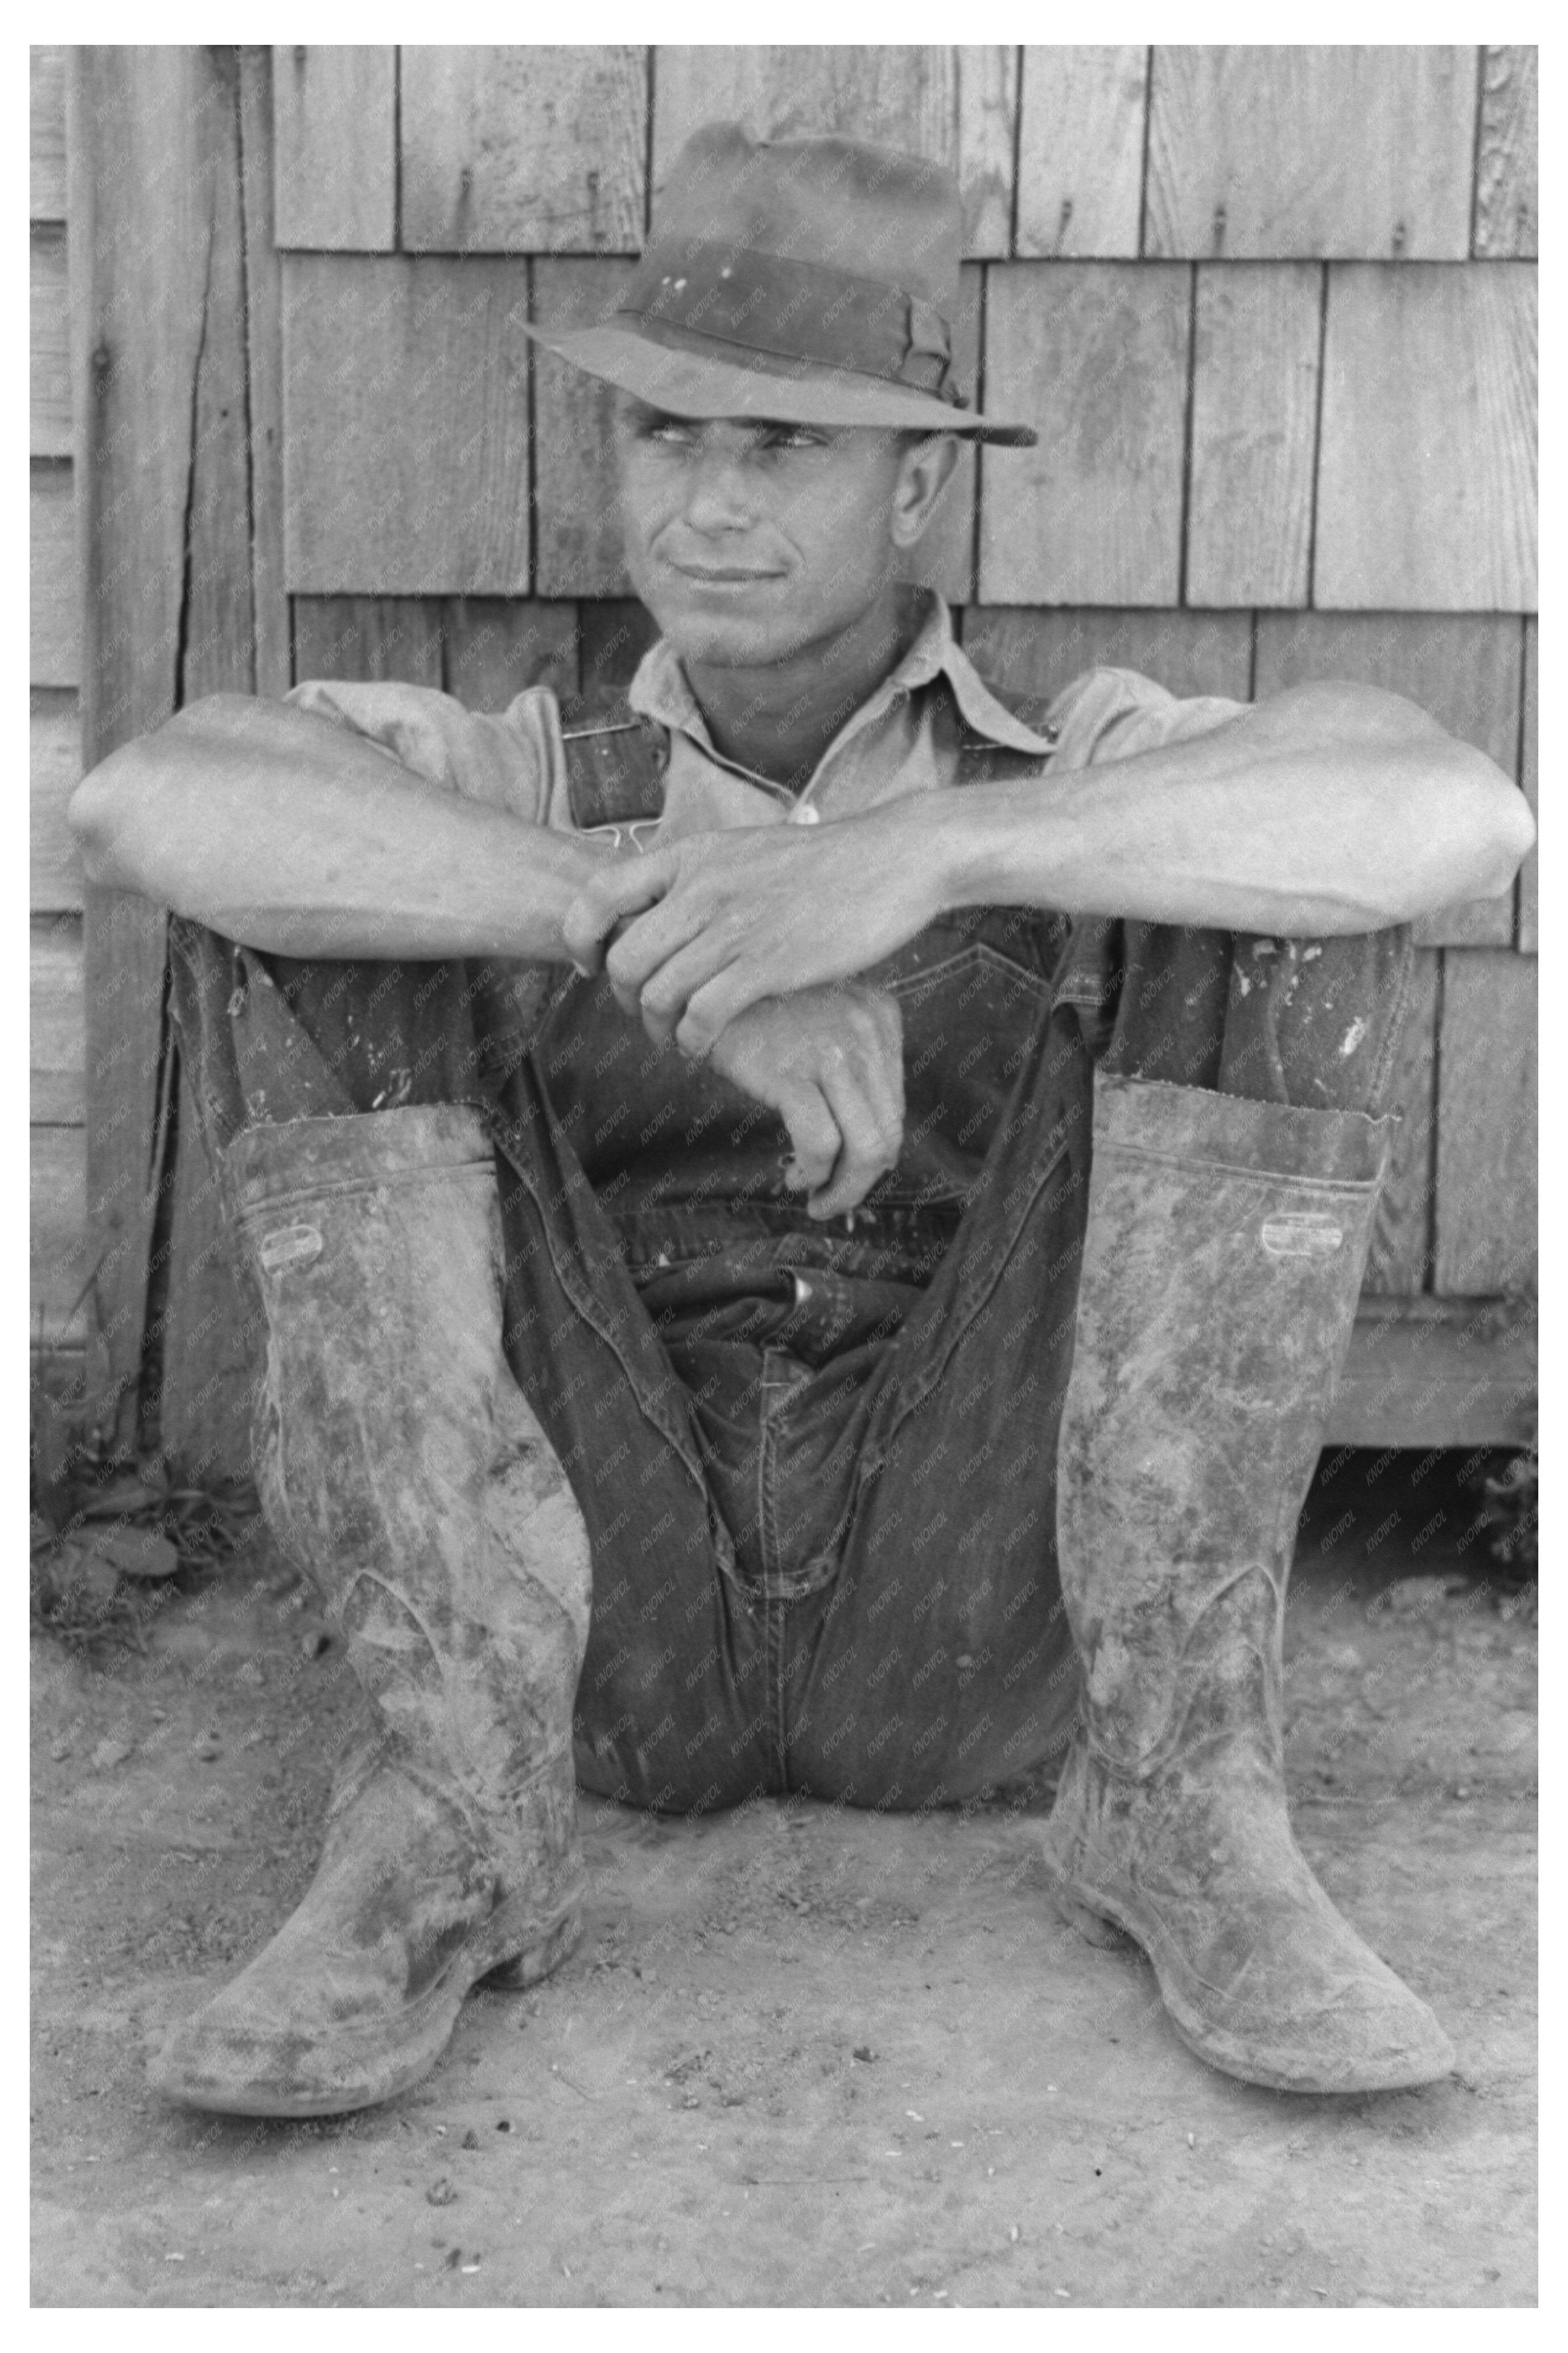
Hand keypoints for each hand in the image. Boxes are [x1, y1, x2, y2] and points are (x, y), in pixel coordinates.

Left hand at [560, 814, 942, 1054]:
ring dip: (659, 1030)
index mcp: (691, 856)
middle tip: (645, 1016)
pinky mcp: (768, 964)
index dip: (582, 939)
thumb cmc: (822, 865)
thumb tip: (662, 904)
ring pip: (658, 994)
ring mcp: (733, 927)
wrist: (891, 860)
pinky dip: (693, 1041)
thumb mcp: (745, 851)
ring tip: (677, 1040)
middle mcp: (702, 888)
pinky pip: (702, 1016)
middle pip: (624, 960)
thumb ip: (701, 876)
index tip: (592, 966)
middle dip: (625, 1000)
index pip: (599, 895)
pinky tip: (704, 1047)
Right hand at [707, 984, 904, 1219]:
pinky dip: (813, 1173)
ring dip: (843, 1190)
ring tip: (817, 1200)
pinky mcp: (792, 1072)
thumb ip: (846, 1061)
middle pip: (888, 1132)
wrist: (697, 984)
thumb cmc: (753, 1009)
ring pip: (866, 1148)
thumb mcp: (815, 1021)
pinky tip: (795, 1177)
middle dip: (863, 1181)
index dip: (872, 1152)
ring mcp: (833, 1051)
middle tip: (833, 1200)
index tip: (845, 1172)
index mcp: (879, 1016)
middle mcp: (866, 1031)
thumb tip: (863, 1140)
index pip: (894, 1106)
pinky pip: (820, 1144)